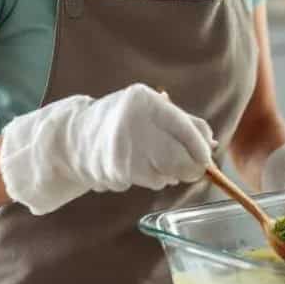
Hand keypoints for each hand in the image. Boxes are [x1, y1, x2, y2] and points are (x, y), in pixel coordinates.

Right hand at [0, 83, 215, 214]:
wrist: (74, 136)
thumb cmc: (123, 120)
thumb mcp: (152, 110)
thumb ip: (184, 123)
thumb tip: (210, 144)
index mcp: (145, 101)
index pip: (184, 128)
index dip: (200, 147)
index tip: (206, 158)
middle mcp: (132, 123)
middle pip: (178, 157)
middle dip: (191, 168)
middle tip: (193, 170)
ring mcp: (121, 148)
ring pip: (165, 174)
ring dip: (168, 175)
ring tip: (154, 161)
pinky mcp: (114, 171)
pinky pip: (148, 182)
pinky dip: (150, 179)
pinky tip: (136, 167)